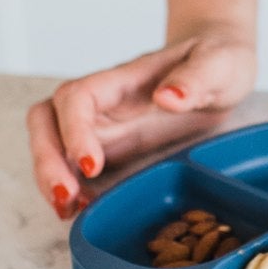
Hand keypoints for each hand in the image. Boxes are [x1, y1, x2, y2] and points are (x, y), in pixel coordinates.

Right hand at [26, 25, 256, 217]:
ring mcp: (103, 124)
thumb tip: (168, 97)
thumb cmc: (218, 58)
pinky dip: (71, 188)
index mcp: (125, 79)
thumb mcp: (220, 63)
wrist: (221, 65)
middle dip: (47, 160)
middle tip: (66, 197)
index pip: (78, 97)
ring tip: (67, 210)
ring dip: (51, 178)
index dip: (74, 130)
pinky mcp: (110, 146)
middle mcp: (104, 101)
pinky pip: (74, 165)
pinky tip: (80, 209)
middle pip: (47, 120)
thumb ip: (196, 78)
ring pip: (52, 144)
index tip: (92, 164)